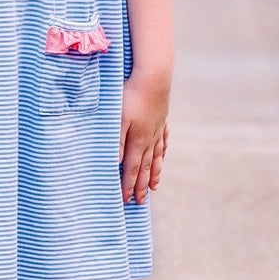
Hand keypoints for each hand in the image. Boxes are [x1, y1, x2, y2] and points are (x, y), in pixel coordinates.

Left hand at [119, 71, 169, 204]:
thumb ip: (117, 143)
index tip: (126, 200)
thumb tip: (115, 164)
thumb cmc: (131, 96)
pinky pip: (163, 141)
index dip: (129, 185)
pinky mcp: (162, 119)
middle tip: (140, 202)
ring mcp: (157, 130)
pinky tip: (162, 157)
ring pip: (156, 157)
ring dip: (153, 174)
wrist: (154, 77)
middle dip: (141, 186)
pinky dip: (162, 153)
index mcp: (138, 141)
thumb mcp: (118, 119)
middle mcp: (150, 139)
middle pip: (145, 167)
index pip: (132, 169)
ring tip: (154, 187)